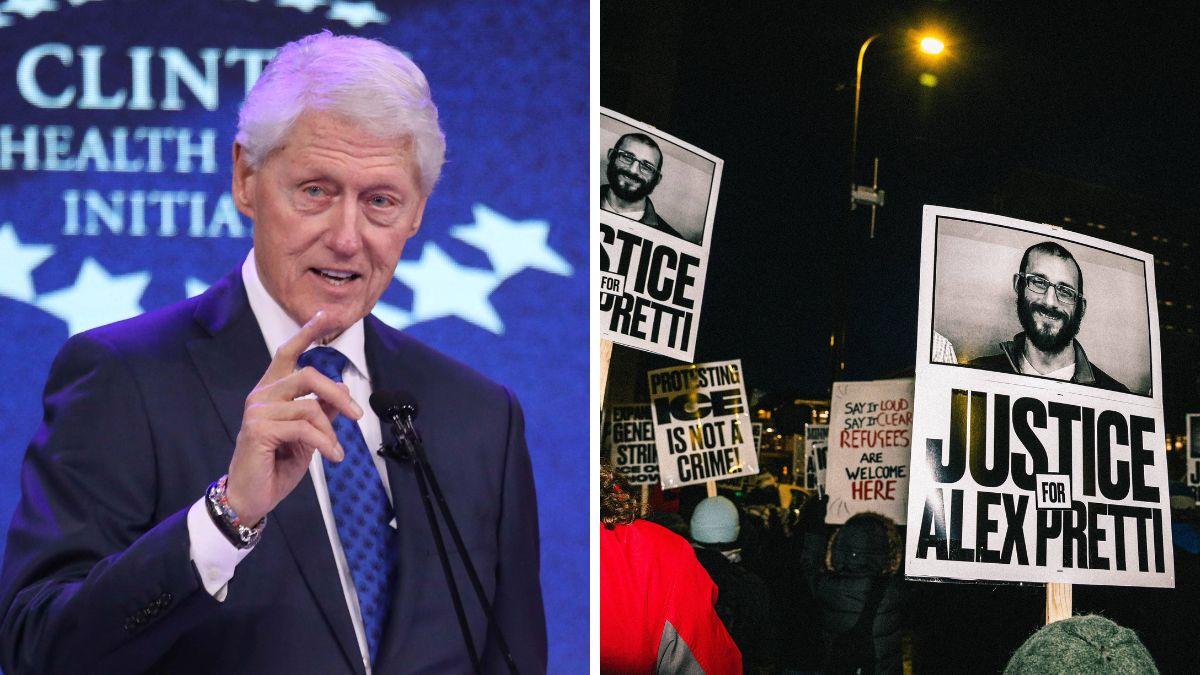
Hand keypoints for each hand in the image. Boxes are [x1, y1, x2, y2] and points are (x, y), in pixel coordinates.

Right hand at [225, 310, 363, 524]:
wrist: (252, 496)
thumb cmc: (277, 464)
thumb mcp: (307, 435)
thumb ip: (321, 411)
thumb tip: (343, 393)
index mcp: (272, 391)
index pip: (288, 352)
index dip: (308, 331)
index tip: (328, 314)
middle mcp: (262, 395)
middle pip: (309, 375)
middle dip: (337, 394)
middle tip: (357, 416)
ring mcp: (257, 410)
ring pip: (311, 406)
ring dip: (330, 432)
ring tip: (336, 453)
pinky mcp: (258, 429)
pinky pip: (305, 428)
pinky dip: (326, 444)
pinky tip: (333, 457)